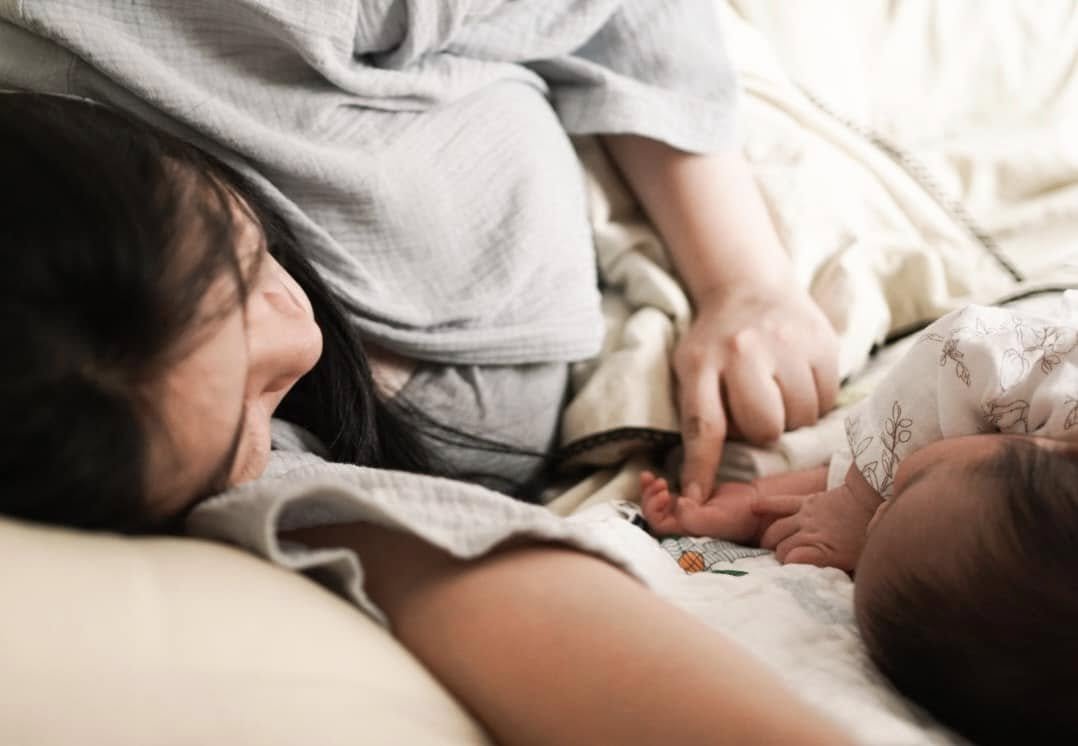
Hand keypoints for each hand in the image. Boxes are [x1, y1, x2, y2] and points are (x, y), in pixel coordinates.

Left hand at [640, 466, 827, 543]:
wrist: (757, 506)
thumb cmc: (740, 516)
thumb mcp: (719, 518)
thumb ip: (695, 517)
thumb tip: (677, 505)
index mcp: (686, 535)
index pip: (658, 526)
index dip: (654, 509)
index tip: (664, 492)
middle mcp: (682, 527)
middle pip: (653, 516)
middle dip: (649, 498)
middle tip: (658, 482)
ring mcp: (685, 515)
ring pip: (657, 505)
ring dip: (650, 491)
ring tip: (651, 477)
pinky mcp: (690, 502)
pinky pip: (667, 496)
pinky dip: (657, 487)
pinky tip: (653, 477)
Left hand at [676, 285, 839, 498]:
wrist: (750, 287)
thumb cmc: (716, 344)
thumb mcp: (691, 370)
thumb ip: (698, 417)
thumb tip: (699, 488)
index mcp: (701, 363)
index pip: (702, 426)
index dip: (701, 469)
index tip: (695, 501)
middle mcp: (743, 351)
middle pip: (764, 428)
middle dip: (763, 433)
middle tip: (759, 413)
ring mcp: (785, 343)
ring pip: (801, 419)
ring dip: (793, 419)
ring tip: (779, 394)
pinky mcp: (821, 341)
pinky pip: (828, 400)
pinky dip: (816, 402)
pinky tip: (799, 382)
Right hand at [752, 465, 882, 570]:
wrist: (874, 499)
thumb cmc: (868, 535)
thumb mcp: (856, 561)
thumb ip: (833, 569)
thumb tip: (811, 574)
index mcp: (821, 550)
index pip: (790, 561)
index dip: (787, 569)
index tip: (791, 574)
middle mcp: (808, 533)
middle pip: (781, 548)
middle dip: (778, 558)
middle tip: (781, 564)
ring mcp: (804, 517)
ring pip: (775, 530)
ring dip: (769, 540)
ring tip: (768, 548)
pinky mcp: (806, 502)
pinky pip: (780, 503)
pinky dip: (765, 506)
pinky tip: (753, 508)